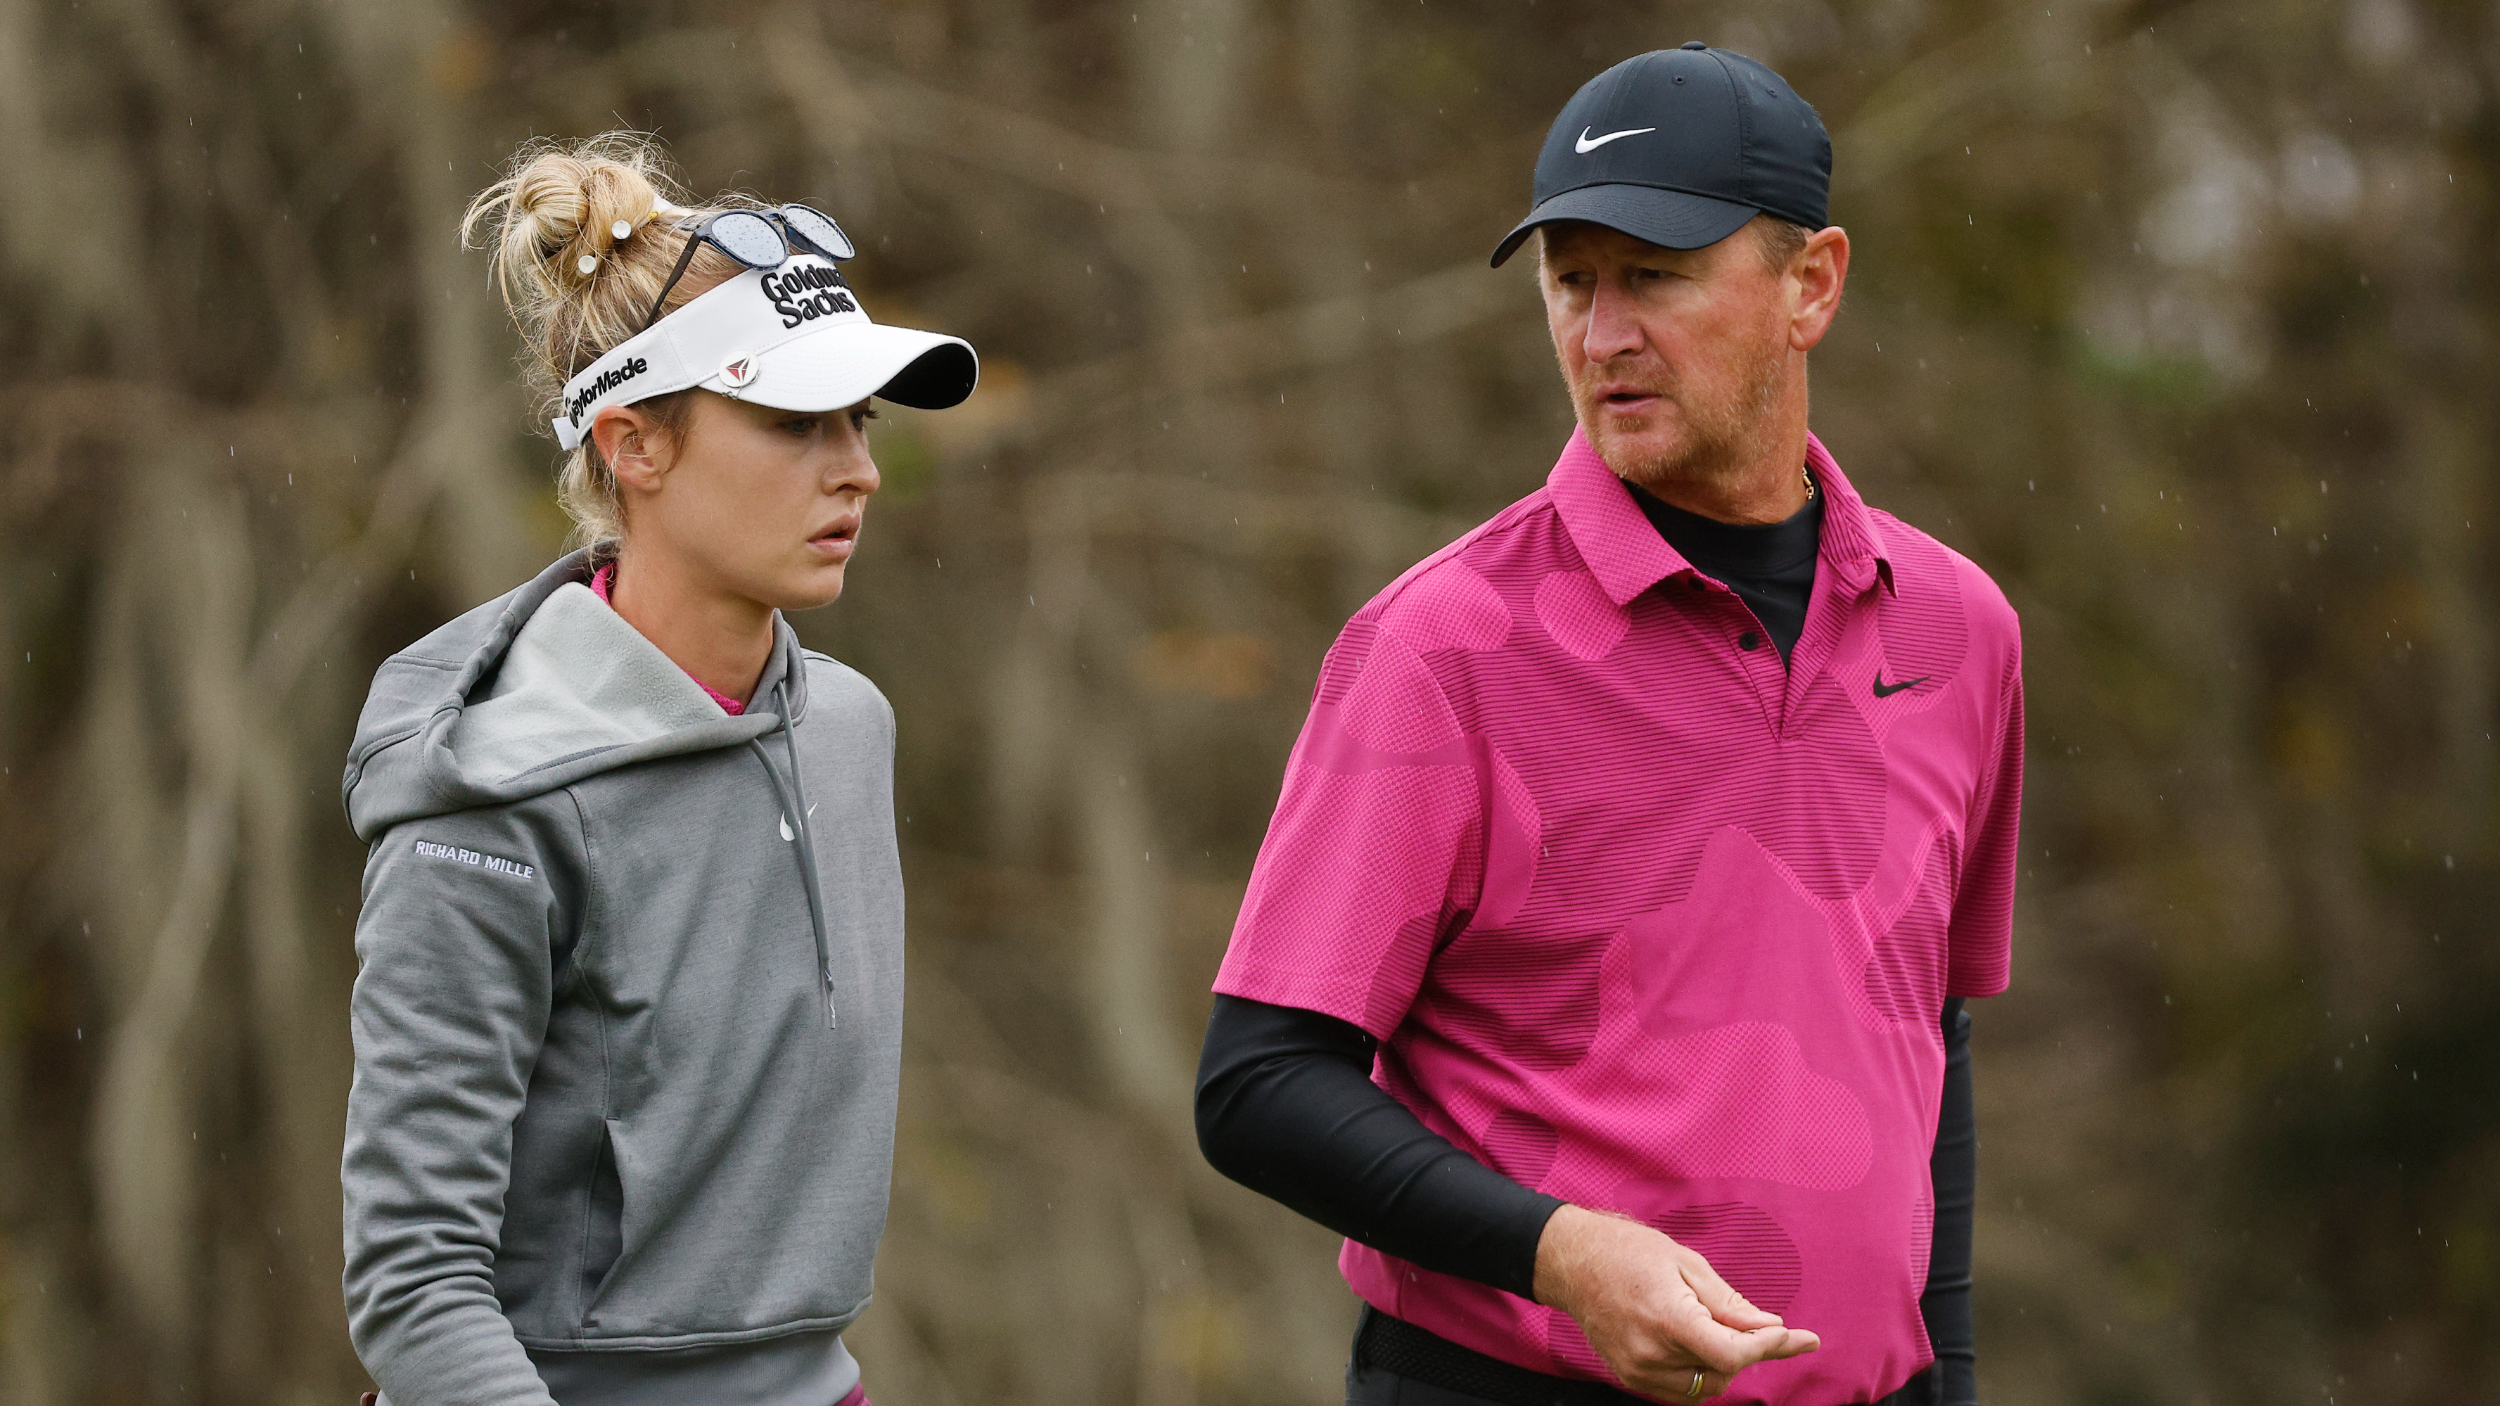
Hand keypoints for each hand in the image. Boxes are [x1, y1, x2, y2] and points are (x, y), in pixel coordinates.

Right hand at [1532, 1204, 1819, 1401]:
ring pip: (1704, 1389)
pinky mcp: (1629, 1376)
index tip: (1798, 1337)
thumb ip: (1730, 1301)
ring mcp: (1638, 1369)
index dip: (1770, 1348)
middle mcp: (1652, 1352)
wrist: (1571, 1262)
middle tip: (1757, 1326)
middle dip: (1747, 1353)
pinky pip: (1680, 1390)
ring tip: (1720, 1330)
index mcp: (1669, 1318)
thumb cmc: (1629, 1251)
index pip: (1733, 1354)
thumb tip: (1769, 1325)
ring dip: (1724, 1366)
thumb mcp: (1687, 1263)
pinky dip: (1699, 1373)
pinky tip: (1699, 1344)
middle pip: (1723, 1375)